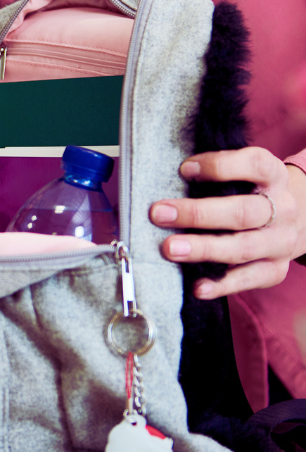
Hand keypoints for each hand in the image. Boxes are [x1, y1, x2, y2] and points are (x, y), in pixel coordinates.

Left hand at [149, 147, 305, 297]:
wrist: (296, 219)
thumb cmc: (251, 191)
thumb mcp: (244, 173)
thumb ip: (214, 172)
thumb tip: (167, 172)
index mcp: (273, 176)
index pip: (254, 165)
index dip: (219, 166)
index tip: (184, 169)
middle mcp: (282, 209)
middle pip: (243, 212)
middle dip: (197, 214)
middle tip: (159, 214)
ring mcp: (281, 242)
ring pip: (243, 247)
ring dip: (203, 249)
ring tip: (170, 248)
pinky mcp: (276, 269)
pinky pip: (250, 279)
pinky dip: (222, 284)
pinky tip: (197, 286)